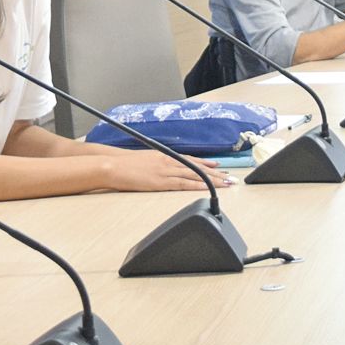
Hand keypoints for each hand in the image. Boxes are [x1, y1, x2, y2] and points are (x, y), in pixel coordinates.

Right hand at [103, 148, 229, 191]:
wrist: (114, 165)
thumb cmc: (125, 164)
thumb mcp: (145, 159)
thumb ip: (157, 163)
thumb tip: (163, 169)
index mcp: (165, 155)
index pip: (190, 159)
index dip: (206, 164)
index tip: (219, 167)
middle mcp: (169, 161)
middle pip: (197, 168)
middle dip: (216, 173)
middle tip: (231, 178)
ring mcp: (166, 171)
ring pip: (194, 175)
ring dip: (212, 180)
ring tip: (226, 184)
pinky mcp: (161, 182)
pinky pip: (183, 184)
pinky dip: (196, 186)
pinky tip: (207, 189)